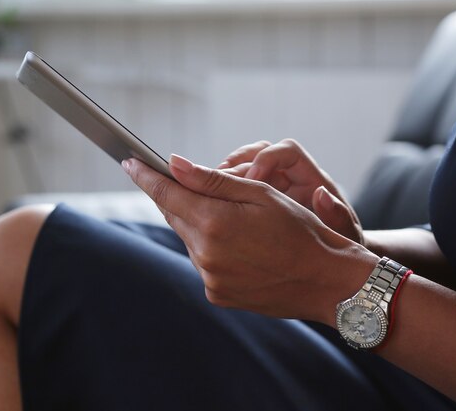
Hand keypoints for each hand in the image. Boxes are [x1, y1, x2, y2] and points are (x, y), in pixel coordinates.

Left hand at [123, 155, 377, 325]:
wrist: (326, 281)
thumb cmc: (301, 230)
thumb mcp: (260, 195)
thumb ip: (211, 180)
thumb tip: (174, 164)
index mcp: (215, 223)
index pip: (167, 194)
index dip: (147, 176)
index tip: (129, 162)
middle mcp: (205, 254)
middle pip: (176, 216)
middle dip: (177, 197)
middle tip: (180, 181)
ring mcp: (210, 278)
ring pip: (190, 239)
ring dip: (198, 224)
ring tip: (228, 218)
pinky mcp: (217, 294)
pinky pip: (203, 262)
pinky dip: (210, 248)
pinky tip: (237, 244)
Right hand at [219, 139, 363, 243]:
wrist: (330, 264)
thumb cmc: (341, 246)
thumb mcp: (342, 235)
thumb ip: (337, 216)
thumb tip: (323, 194)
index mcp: (311, 178)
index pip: (288, 151)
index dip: (267, 160)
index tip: (254, 182)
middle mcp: (287, 177)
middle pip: (255, 154)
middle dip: (235, 167)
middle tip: (217, 186)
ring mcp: (265, 189)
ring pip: (237, 171)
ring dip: (220, 182)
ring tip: (206, 199)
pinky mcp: (250, 203)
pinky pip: (228, 194)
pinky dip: (216, 200)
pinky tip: (207, 215)